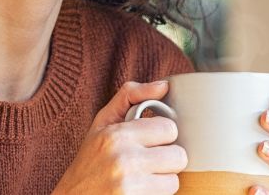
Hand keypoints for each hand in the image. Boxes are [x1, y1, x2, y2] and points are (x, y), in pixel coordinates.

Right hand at [53, 81, 187, 193]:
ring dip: (162, 180)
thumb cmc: (90, 159)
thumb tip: (164, 85)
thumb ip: (130, 96)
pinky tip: (139, 190)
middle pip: (179, 155)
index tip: (149, 141)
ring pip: (174, 180)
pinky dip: (155, 194)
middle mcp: (124, 159)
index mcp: (117, 134)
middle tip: (148, 161)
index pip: (169, 128)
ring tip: (142, 177)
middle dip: (166, 159)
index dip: (162, 135)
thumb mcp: (103, 122)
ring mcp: (130, 185)